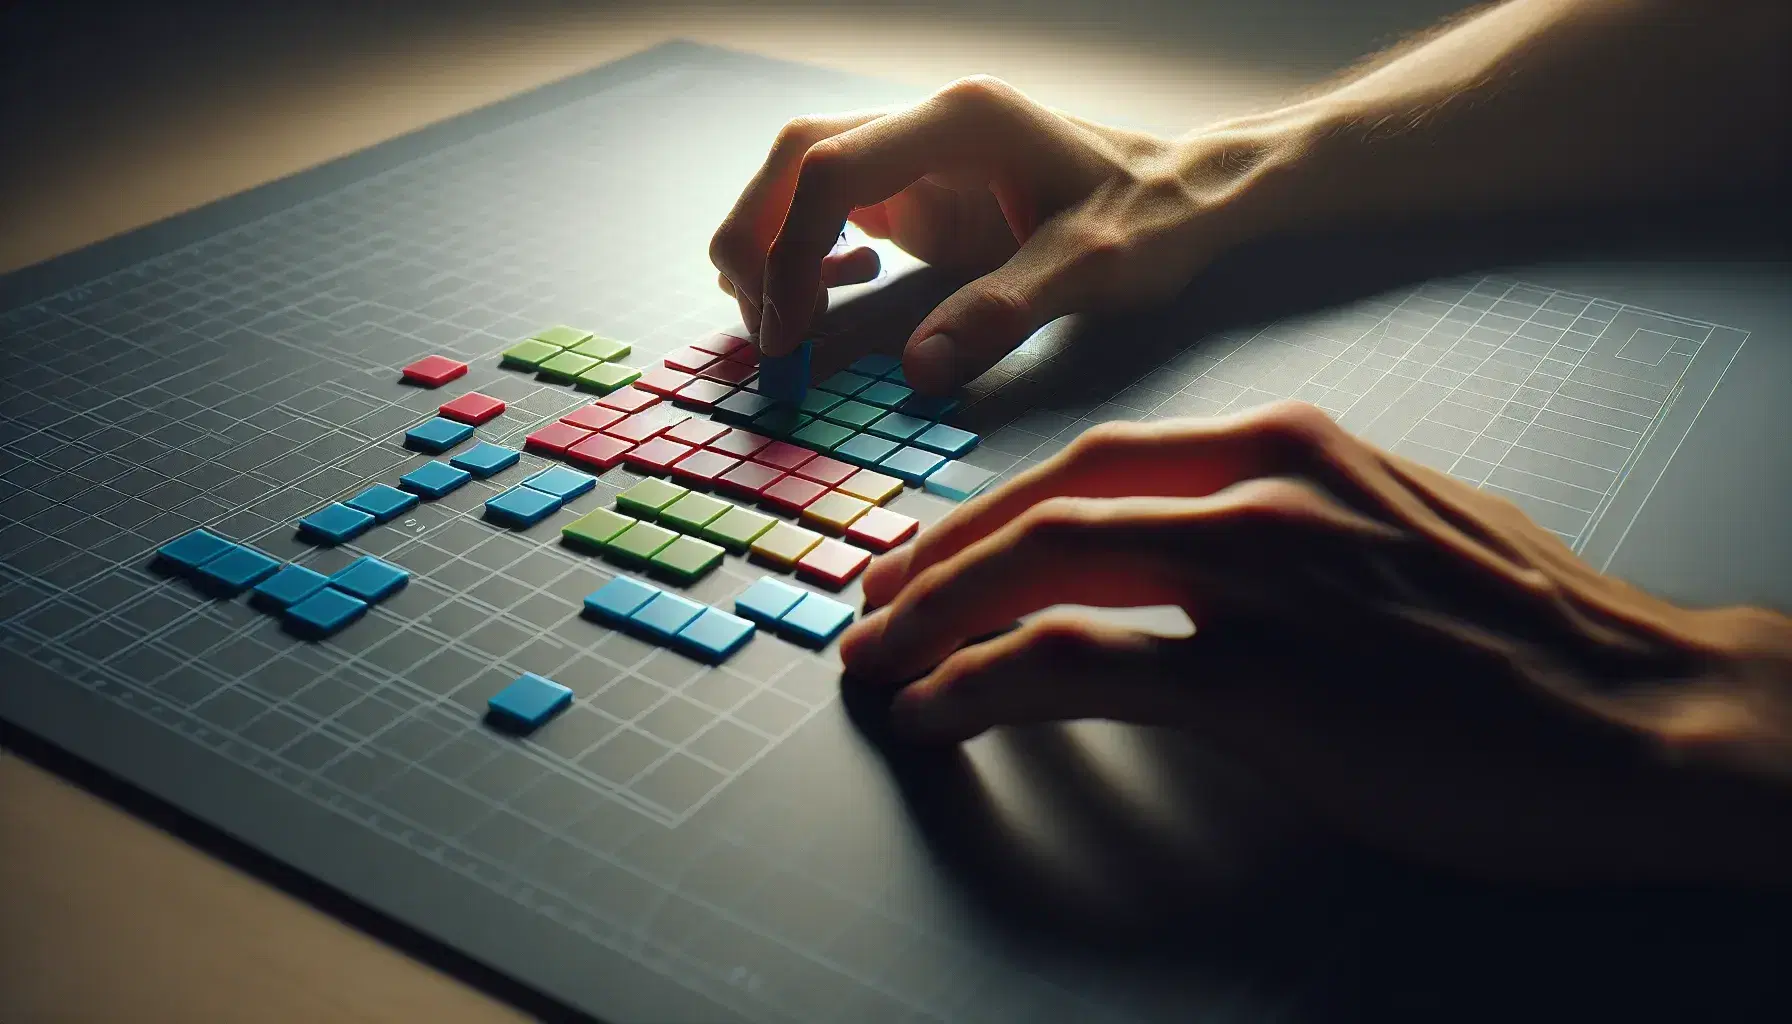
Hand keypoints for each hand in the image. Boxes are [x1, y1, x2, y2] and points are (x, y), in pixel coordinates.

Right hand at [709, 76, 1290, 392]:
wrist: (1186, 195)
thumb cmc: (1151, 221)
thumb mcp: (1090, 271)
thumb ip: (1002, 313)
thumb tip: (921, 370)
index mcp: (962, 122)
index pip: (832, 169)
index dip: (789, 252)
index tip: (788, 333)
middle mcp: (928, 121)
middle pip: (795, 156)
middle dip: (758, 241)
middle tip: (767, 332)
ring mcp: (917, 151)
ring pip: (799, 175)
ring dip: (772, 243)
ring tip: (788, 320)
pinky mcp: (916, 187)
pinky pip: (829, 205)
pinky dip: (805, 249)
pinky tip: (834, 291)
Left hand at [839, 401, 1791, 881]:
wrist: (1646, 713)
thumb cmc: (1528, 633)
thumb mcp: (1397, 524)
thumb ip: (1288, 518)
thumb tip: (1189, 553)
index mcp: (1289, 443)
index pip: (1093, 458)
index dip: (989, 509)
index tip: (932, 554)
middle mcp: (1261, 486)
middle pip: (1043, 501)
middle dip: (935, 559)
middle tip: (874, 610)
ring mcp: (1259, 577)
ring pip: (1041, 567)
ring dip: (934, 619)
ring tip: (879, 668)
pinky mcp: (1263, 683)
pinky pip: (1079, 665)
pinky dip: (985, 683)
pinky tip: (941, 710)